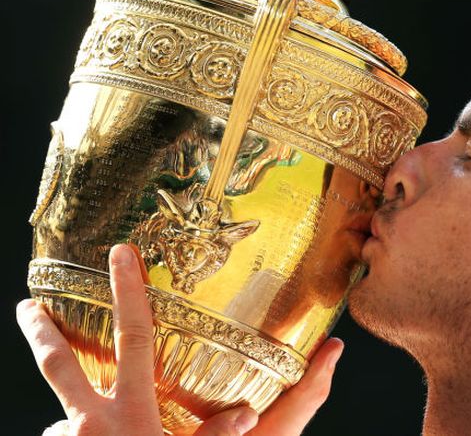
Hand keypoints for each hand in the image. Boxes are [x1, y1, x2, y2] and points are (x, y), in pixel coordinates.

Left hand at [18, 244, 343, 435]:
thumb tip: (243, 413)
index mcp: (129, 412)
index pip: (134, 337)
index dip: (129, 292)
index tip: (121, 254)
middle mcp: (89, 423)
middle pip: (60, 364)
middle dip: (43, 332)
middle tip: (26, 307)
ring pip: (64, 417)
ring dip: (74, 418)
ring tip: (91, 432)